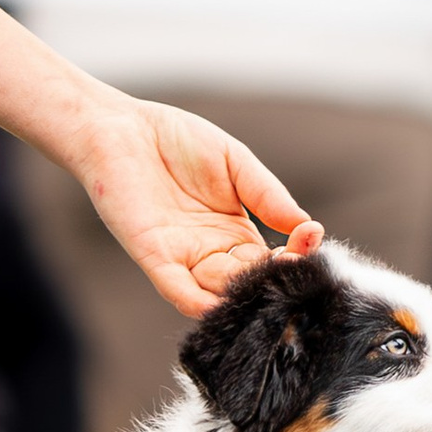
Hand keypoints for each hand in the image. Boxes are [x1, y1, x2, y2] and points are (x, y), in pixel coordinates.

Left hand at [76, 97, 322, 314]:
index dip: (294, 255)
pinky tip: (218, 304)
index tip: (310, 236)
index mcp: (234, 231)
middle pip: (250, 281)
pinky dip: (198, 302)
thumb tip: (307, 226)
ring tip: (267, 283)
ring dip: (244, 294)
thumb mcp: (235, 163)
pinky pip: (178, 290)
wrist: (121, 127)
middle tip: (294, 265)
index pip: (272, 259)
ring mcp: (183, 257)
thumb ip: (268, 195)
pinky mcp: (153, 257)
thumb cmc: (175, 140)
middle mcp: (212, 251)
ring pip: (220, 291)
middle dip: (274, 279)